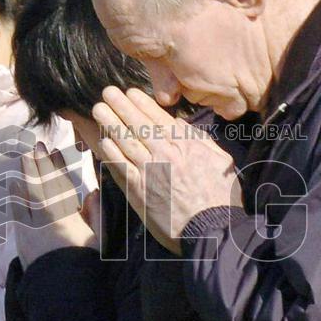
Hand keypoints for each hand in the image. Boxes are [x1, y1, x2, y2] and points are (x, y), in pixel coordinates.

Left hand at [9, 142, 96, 268]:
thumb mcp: (98, 240)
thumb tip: (93, 192)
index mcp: (67, 217)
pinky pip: (15, 211)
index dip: (53, 165)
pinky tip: (14, 186)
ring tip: (23, 160)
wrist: (62, 293)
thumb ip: (96, 214)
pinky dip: (15, 196)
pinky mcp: (20, 239)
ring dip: (24, 176)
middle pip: (39, 185)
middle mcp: (46, 219)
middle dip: (36, 164)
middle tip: (34, 147)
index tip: (51, 150)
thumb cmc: (84, 265)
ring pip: (24, 196)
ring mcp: (30, 229)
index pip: (58, 184)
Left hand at [91, 87, 240, 254]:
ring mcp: (150, 171)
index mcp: (186, 145)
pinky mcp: (139, 191)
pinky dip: (110, 153)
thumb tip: (180, 126)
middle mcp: (165, 153)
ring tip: (98, 109)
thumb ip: (199, 141)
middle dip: (121, 106)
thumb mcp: (219, 160)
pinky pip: (120, 167)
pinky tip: (102, 141)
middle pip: (138, 124)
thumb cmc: (221, 197)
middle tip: (107, 92)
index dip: (141, 103)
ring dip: (110, 123)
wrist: (212, 229)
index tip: (130, 92)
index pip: (159, 118)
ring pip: (125, 141)